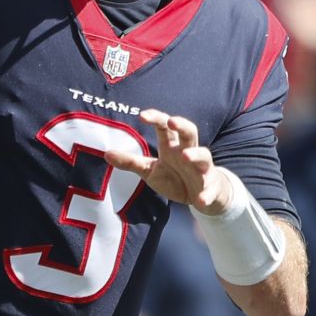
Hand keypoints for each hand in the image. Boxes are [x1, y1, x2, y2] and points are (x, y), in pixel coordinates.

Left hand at [104, 110, 232, 212]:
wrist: (200, 196)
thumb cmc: (174, 178)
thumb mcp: (150, 170)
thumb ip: (131, 162)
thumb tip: (106, 153)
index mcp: (172, 147)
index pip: (165, 128)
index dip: (157, 119)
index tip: (142, 116)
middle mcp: (188, 153)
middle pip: (189, 133)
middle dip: (182, 125)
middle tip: (172, 122)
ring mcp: (201, 169)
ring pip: (203, 156)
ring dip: (195, 154)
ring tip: (185, 156)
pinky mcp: (209, 187)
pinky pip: (210, 189)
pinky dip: (207, 194)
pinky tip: (201, 200)